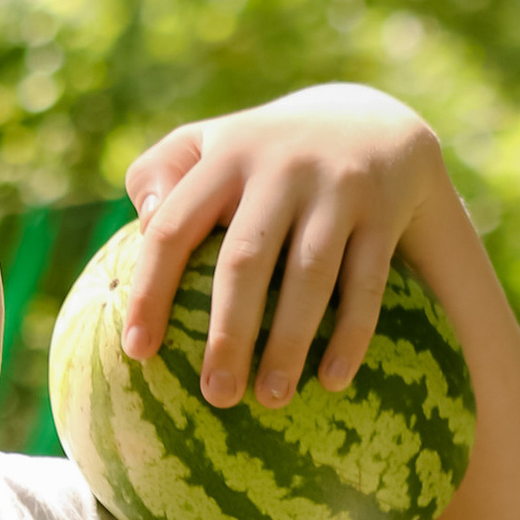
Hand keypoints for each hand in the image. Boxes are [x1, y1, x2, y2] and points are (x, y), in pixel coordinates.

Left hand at [122, 86, 444, 409]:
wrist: (370, 120)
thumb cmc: (262, 154)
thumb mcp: (208, 143)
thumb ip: (158, 173)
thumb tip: (142, 226)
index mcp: (226, 156)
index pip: (174, 228)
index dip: (153, 290)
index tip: (137, 352)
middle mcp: (280, 168)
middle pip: (245, 260)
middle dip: (228, 333)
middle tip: (215, 396)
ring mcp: (335, 188)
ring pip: (310, 275)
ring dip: (290, 341)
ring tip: (270, 399)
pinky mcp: (382, 210)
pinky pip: (366, 281)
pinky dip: (351, 333)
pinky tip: (331, 381)